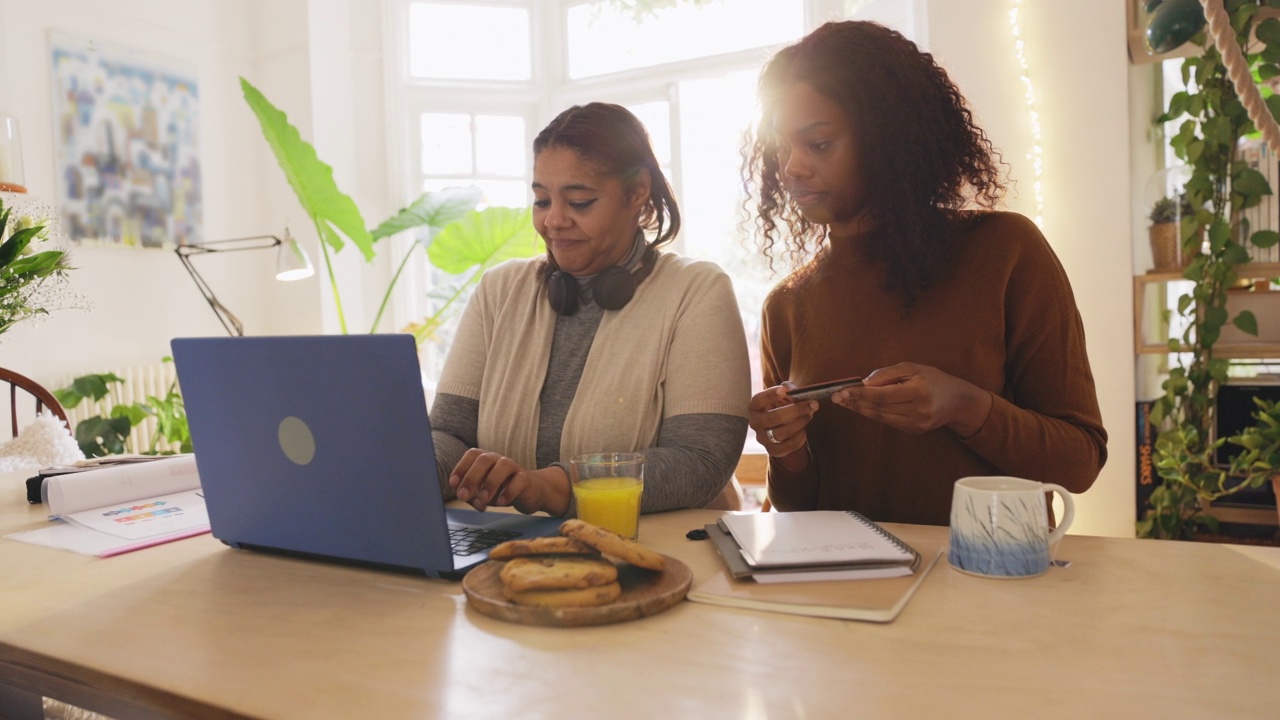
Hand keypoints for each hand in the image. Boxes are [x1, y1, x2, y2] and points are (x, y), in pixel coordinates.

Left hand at [449, 449, 570, 514]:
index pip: (472, 455)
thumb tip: (461, 495)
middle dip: (471, 477)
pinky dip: (508, 492)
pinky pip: (519, 481)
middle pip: (484, 459)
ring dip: (490, 483)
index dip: (460, 468)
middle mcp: (499, 460)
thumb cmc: (502, 490)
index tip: (453, 484)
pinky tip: (501, 502)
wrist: (532, 492)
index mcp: (486, 460)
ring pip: (503, 466)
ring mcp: (514, 468)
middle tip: (463, 496)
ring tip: (483, 499)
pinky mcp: (526, 480)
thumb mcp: (483, 492)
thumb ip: (471, 494)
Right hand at [747, 384, 817, 467]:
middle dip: (795, 410)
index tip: (783, 390)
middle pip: (773, 418)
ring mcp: (763, 438)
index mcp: (755, 407)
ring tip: (809, 415)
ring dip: (800, 423)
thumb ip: (789, 389)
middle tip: (812, 404)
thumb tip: (796, 392)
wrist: (783, 427)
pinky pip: (788, 445)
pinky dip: (799, 437)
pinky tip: (803, 430)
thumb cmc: (782, 406)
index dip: (769, 395)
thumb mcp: (785, 394)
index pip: (758, 400)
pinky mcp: (772, 450)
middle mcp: (756, 423)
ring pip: (782, 433)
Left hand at [830, 362, 992, 436]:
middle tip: (835, 397)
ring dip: (860, 410)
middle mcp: (918, 410)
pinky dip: (873, 414)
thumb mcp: (912, 368)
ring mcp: (916, 424)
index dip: (860, 394)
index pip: (882, 394)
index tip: (842, 391)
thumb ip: (887, 374)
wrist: (957, 401)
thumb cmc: (934, 379)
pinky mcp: (914, 431)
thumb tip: (864, 383)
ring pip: (881, 417)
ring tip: (844, 402)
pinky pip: (888, 421)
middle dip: (855, 402)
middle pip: (879, 408)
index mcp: (918, 391)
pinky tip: (861, 408)